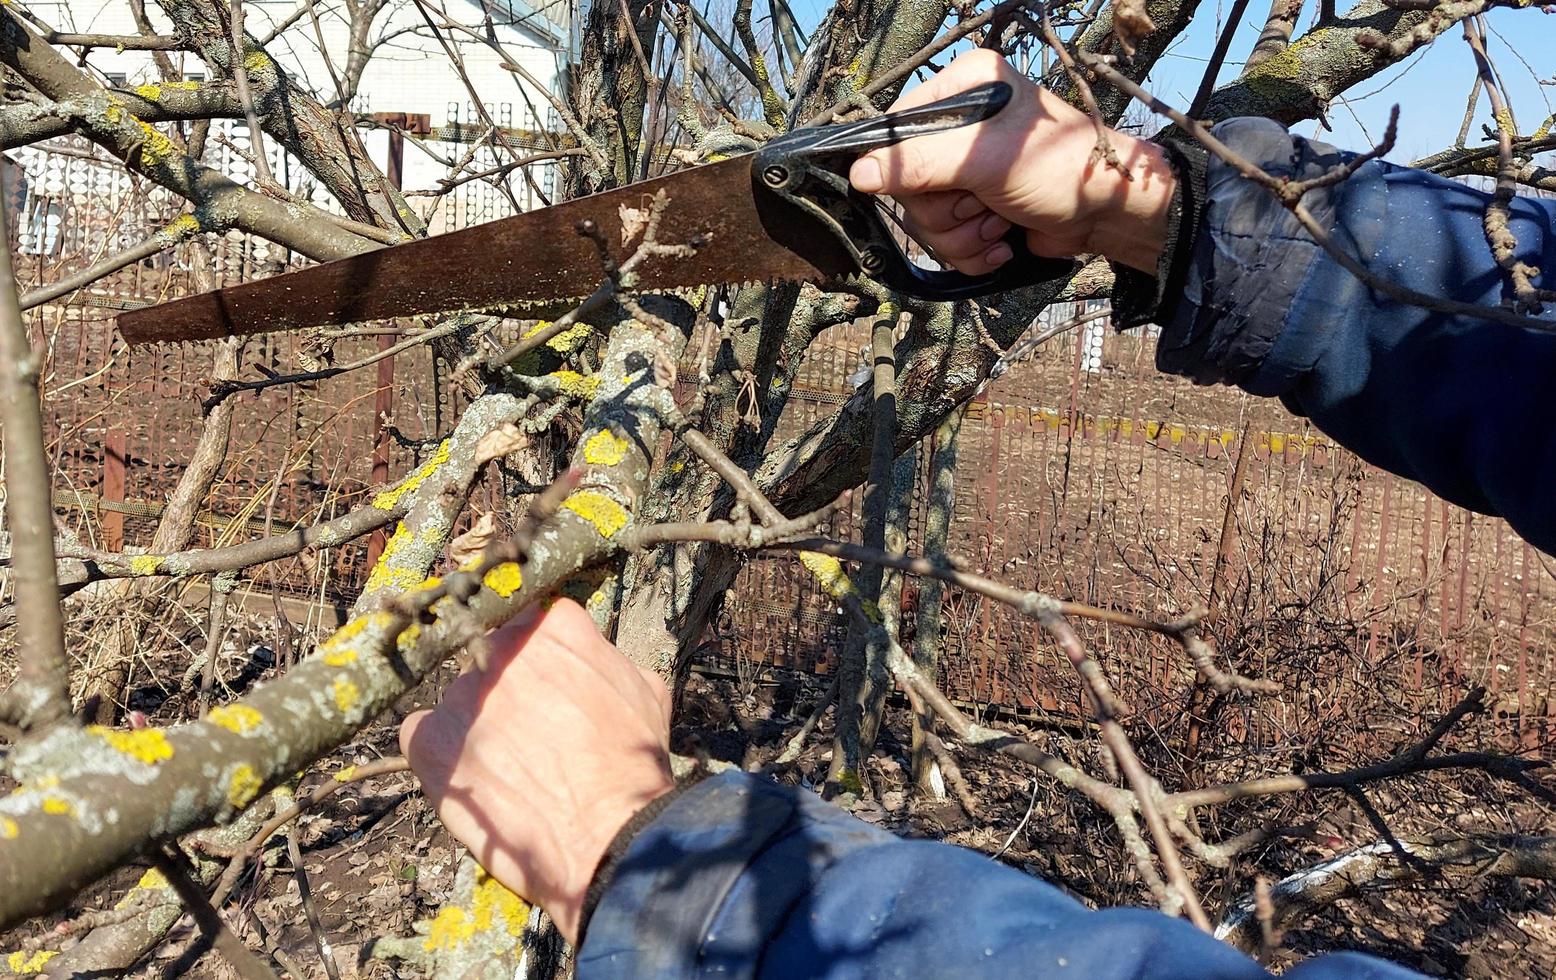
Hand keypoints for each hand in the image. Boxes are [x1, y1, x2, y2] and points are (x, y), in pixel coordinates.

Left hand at [400, 599, 673, 943]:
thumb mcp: (644, 692)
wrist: (604, 833)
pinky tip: (471, 777)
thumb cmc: (632, 767)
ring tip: (507, 765)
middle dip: (507, 686)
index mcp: (554, 627)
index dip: (544, 658)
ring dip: (476, 721)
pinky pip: (420, 731)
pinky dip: (439, 751)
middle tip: (529, 729)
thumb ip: (606, 660)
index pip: (535, 623)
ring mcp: (460, 693)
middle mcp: (501, 648)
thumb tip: (593, 659)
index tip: (549, 684)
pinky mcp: (429, 739)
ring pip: (460, 696)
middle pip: (491, 655)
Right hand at [849, 50, 1175, 273]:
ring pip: (925, 218)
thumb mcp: (983, 160)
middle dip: (945, 210)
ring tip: (998, 224)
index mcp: (962, 88)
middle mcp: (960, 124)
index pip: (896, 129)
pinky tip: (1003, 240)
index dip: (903, 168)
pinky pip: (946, 240)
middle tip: (980, 204)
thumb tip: (859, 174)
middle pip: (908, 184)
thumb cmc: (1059, 169)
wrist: (1107, 214)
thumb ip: (918, 163)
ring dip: (962, 235)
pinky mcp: (976, 206)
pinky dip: (973, 250)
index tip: (933, 186)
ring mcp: (967, 170)